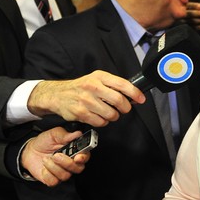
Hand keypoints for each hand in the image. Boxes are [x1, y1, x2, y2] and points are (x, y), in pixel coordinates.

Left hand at [21, 127, 89, 185]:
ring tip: (46, 159)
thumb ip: (65, 135)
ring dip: (54, 167)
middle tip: (56, 155)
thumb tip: (77, 134)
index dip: (84, 157)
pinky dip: (47, 174)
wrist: (30, 150)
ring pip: (65, 175)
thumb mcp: (54, 134)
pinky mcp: (53, 180)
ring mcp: (62, 172)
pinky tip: (44, 167)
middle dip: (67, 163)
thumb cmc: (44, 142)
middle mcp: (71, 163)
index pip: (85, 156)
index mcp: (74, 151)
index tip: (78, 157)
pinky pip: (54, 181)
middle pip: (78, 168)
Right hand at [27, 70, 144, 126]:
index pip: (122, 84)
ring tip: (108, 112)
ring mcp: (86, 100)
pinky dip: (103, 122)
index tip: (141, 99)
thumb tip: (133, 95)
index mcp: (99, 77)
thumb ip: (113, 85)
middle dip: (125, 108)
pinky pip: (100, 122)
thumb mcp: (96, 79)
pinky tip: (99, 116)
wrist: (58, 94)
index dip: (135, 93)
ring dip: (113, 116)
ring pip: (111, 113)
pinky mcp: (81, 113)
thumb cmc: (81, 87)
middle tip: (124, 109)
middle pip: (119, 100)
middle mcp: (93, 87)